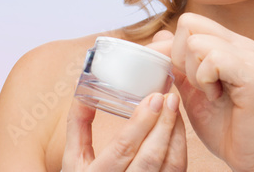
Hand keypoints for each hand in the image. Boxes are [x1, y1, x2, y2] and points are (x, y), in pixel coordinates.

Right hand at [63, 92, 186, 170]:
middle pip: (150, 156)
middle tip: (170, 99)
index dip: (141, 122)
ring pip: (170, 165)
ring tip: (174, 110)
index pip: (123, 148)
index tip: (154, 98)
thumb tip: (83, 89)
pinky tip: (177, 130)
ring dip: (176, 135)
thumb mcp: (73, 158)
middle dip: (163, 124)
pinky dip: (180, 148)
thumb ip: (78, 125)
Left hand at [149, 13, 253, 171]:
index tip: (185, 79)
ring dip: (194, 75)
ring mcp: (251, 57)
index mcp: (231, 44)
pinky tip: (217, 97)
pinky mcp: (253, 75)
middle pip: (189, 24)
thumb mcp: (192, 89)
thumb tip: (161, 34)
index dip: (173, 50)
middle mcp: (244, 44)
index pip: (189, 22)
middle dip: (180, 58)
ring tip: (211, 94)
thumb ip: (179, 62)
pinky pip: (213, 60)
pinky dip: (205, 81)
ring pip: (196, 43)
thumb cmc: (225, 127)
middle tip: (199, 86)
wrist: (253, 158)